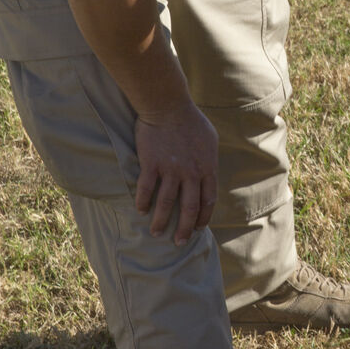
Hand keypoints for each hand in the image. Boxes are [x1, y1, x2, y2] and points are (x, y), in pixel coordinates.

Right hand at [134, 104, 218, 245]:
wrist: (169, 106)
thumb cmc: (191, 121)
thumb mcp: (210, 140)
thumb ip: (208, 160)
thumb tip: (208, 173)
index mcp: (207, 168)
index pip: (208, 201)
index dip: (203, 217)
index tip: (197, 228)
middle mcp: (191, 173)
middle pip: (189, 208)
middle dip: (184, 229)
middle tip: (179, 242)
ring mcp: (171, 170)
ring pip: (166, 203)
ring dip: (160, 221)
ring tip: (155, 233)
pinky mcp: (151, 164)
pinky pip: (147, 189)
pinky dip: (143, 202)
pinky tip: (140, 211)